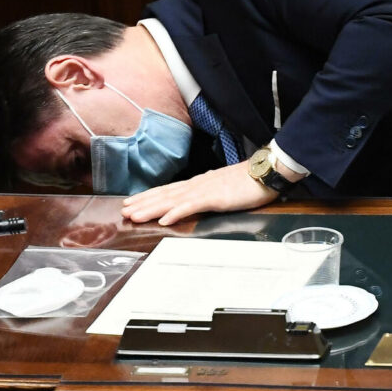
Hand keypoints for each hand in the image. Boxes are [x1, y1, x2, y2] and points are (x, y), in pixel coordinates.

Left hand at [121, 161, 278, 225]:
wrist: (267, 171)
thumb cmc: (251, 180)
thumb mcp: (226, 188)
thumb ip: (212, 193)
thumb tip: (201, 198)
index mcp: (200, 183)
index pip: (169, 190)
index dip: (149, 196)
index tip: (133, 202)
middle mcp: (198, 184)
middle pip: (165, 194)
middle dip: (143, 203)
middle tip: (124, 210)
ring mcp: (205, 190)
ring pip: (172, 200)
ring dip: (151, 208)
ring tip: (134, 215)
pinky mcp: (215, 197)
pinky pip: (191, 206)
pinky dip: (176, 212)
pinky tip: (164, 219)